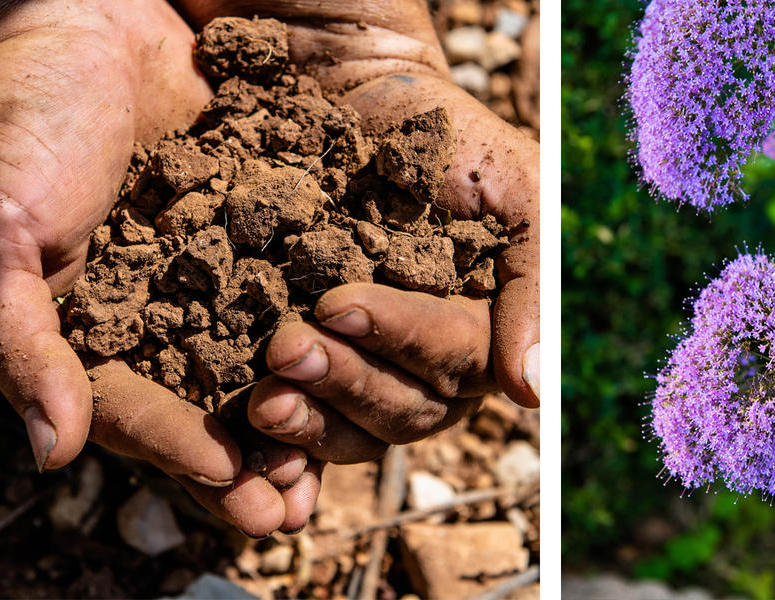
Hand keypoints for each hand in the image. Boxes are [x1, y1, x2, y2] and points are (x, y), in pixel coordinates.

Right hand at [0, 0, 318, 535]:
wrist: (71, 10)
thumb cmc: (9, 117)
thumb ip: (19, 340)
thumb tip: (51, 455)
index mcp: (78, 329)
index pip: (127, 407)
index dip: (174, 446)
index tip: (227, 476)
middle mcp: (149, 310)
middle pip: (203, 402)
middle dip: (250, 455)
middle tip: (293, 504)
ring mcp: (208, 265)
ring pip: (258, 351)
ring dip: (299, 404)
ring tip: (342, 449)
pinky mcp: (259, 215)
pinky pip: (297, 276)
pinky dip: (330, 319)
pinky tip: (367, 349)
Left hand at [173, 1, 540, 461]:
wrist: (350, 90)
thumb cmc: (440, 130)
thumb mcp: (511, 188)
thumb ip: (532, 282)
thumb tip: (532, 393)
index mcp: (478, 332)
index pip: (452, 365)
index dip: (399, 340)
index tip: (335, 303)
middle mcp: (422, 366)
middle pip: (399, 410)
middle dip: (342, 381)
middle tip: (284, 350)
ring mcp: (360, 369)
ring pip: (349, 427)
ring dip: (307, 418)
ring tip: (260, 400)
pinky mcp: (300, 367)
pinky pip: (296, 418)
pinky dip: (276, 437)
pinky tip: (242, 433)